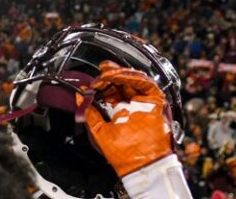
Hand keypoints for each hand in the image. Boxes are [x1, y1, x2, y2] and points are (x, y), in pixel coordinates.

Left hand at [79, 61, 173, 176]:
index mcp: (119, 112)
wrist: (140, 165)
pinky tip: (117, 77)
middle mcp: (132, 106)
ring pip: (134, 79)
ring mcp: (144, 103)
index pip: (110, 91)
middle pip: (122, 82)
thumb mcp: (98, 130)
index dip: (101, 84)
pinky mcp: (156, 103)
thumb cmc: (122, 154)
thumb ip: (88, 113)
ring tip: (106, 74)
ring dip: (119, 73)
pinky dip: (131, 77)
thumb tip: (79, 96)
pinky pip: (146, 84)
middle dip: (110, 73)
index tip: (90, 84)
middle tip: (100, 71)